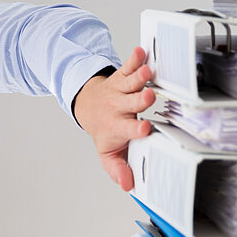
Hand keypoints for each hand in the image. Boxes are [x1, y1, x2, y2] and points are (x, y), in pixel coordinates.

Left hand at [73, 46, 155, 190]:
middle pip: (131, 103)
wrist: (88, 105)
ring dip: (139, 77)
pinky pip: (128, 66)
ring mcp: (120, 90)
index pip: (128, 130)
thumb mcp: (108, 152)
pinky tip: (141, 51)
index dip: (136, 129)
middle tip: (148, 96)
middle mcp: (118, 107)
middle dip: (140, 100)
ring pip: (131, 83)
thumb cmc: (104, 129)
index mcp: (118, 126)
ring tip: (147, 71)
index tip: (145, 128)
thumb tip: (128, 186)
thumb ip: (118, 168)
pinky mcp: (121, 77)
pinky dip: (135, 58)